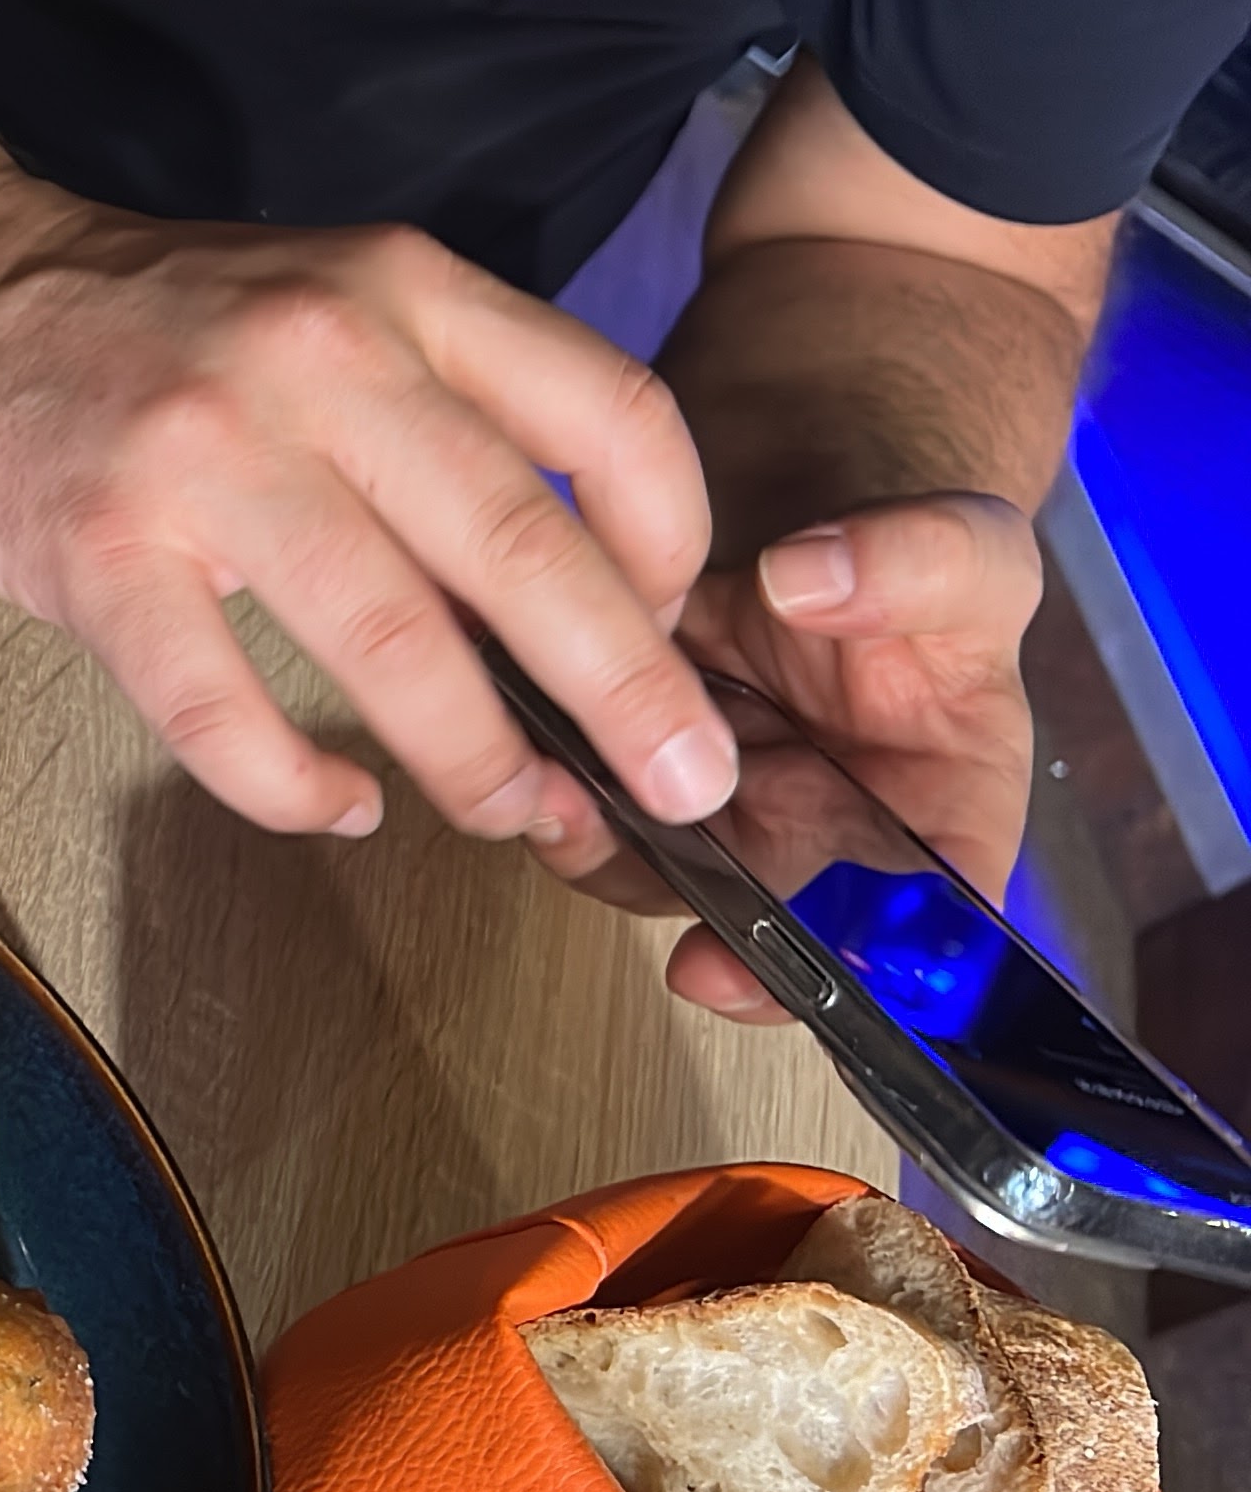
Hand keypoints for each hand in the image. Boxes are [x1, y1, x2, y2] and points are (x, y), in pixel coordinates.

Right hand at [0, 154, 741, 841]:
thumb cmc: (147, 330)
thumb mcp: (328, 307)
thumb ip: (443, 417)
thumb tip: (569, 606)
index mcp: (401, 290)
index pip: (606, 415)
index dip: (670, 543)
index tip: (674, 631)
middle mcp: (320, 357)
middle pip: (520, 547)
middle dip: (625, 694)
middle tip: (683, 790)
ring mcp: (205, 453)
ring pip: (388, 641)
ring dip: (474, 758)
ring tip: (515, 817)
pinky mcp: (101, 546)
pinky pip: (221, 707)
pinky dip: (293, 784)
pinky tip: (337, 806)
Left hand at [529, 494, 1043, 1019]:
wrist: (830, 517)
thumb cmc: (920, 566)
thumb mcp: (969, 550)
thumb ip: (920, 567)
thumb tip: (811, 583)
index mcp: (939, 815)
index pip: (915, 937)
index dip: (842, 974)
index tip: (751, 968)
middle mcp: (825, 832)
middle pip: (749, 919)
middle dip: (671, 913)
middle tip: (621, 858)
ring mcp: (728, 798)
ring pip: (650, 863)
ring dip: (596, 842)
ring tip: (560, 798)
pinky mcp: (646, 755)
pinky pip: (589, 792)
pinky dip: (549, 772)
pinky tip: (522, 731)